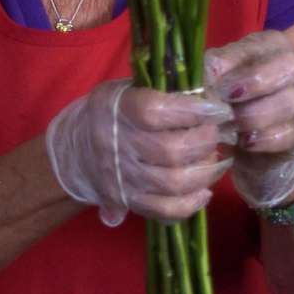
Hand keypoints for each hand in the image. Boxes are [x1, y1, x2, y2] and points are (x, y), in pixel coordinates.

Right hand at [44, 78, 233, 225]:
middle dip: (206, 141)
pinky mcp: (130, 201)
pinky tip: (204, 190)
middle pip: (172, 151)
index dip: (192, 111)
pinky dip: (191, 203)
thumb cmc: (113, 111)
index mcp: (117, 109)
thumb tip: (211, 83)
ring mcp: (123, 178)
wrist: (75, 149)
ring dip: (206, 172)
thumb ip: (165, 86)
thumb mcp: (128, 87)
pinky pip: (166, 210)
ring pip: (175, 183)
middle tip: (216, 133)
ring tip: (215, 158)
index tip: (218, 109)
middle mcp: (118, 145)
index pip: (155, 112)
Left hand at [206, 31, 293, 209]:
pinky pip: (289, 133)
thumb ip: (213, 73)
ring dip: (255, 114)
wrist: (256, 141)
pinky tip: (245, 142)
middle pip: (289, 65)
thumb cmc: (235, 99)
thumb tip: (204, 77)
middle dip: (254, 81)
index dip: (233, 60)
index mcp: (271, 46)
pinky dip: (263, 139)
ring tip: (232, 124)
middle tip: (226, 97)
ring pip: (290, 101)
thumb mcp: (222, 79)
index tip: (212, 77)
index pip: (258, 44)